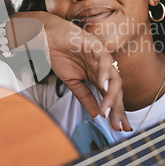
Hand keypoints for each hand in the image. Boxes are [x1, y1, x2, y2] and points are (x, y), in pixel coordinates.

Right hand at [14, 11, 131, 131]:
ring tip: (106, 110)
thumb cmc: (58, 55)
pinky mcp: (94, 44)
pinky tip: (103, 86)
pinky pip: (105, 60)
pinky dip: (105, 73)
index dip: (116, 112)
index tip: (119, 128)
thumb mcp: (72, 82)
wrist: (45, 37)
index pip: (111, 96)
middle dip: (118, 108)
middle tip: (117, 125)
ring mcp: (100, 56)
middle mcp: (103, 67)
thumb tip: (94, 114)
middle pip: (117, 90)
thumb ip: (85, 96)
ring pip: (114, 77)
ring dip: (111, 95)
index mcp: (98, 75)